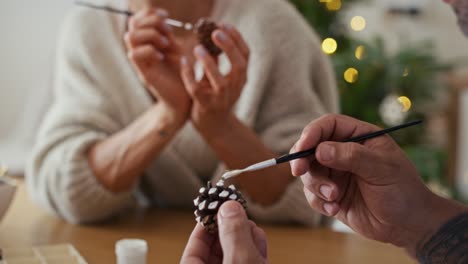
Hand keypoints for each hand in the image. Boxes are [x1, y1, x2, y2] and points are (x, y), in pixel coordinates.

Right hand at [125, 8, 190, 123]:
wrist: (185, 101)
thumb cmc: (183, 76)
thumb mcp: (178, 50)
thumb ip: (169, 36)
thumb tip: (166, 18)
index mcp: (148, 44)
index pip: (137, 20)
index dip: (149, 13)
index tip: (167, 16)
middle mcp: (141, 51)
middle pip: (132, 25)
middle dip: (152, 22)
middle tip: (169, 32)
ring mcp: (141, 63)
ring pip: (130, 37)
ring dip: (151, 35)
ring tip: (166, 45)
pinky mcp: (144, 74)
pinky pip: (135, 55)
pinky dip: (149, 51)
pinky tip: (162, 57)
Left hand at [180, 25, 249, 136]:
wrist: (214, 125)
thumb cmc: (216, 97)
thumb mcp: (220, 77)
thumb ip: (217, 61)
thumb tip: (210, 37)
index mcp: (240, 78)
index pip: (245, 55)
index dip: (237, 38)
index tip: (224, 24)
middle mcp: (235, 88)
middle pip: (239, 66)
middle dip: (229, 47)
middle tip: (215, 32)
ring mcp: (221, 98)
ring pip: (220, 81)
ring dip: (209, 63)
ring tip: (197, 48)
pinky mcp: (205, 105)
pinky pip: (197, 89)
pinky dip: (189, 74)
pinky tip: (183, 61)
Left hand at [181, 201, 267, 263]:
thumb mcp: (240, 263)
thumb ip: (233, 235)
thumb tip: (229, 208)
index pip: (194, 245)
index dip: (207, 223)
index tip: (219, 207)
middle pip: (216, 248)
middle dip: (231, 228)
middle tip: (238, 212)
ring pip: (234, 253)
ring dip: (245, 237)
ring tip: (252, 226)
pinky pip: (247, 261)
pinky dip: (254, 249)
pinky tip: (259, 239)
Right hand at [290, 114, 464, 255]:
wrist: (409, 226)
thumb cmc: (403, 191)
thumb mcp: (381, 169)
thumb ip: (351, 156)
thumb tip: (320, 150)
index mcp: (358, 137)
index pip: (328, 126)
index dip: (311, 133)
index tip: (302, 148)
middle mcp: (344, 152)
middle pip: (311, 148)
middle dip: (303, 161)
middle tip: (299, 171)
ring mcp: (336, 174)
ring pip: (309, 173)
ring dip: (316, 186)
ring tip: (335, 198)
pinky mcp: (331, 194)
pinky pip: (313, 194)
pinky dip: (319, 202)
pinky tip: (335, 209)